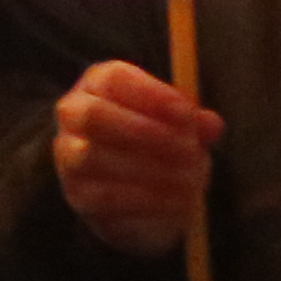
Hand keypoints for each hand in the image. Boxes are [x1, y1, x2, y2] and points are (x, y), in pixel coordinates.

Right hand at [49, 60, 217, 257]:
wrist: (139, 192)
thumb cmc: (160, 143)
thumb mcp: (182, 126)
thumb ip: (195, 123)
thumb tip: (211, 125)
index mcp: (99, 83)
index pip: (114, 79)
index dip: (152, 95)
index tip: (187, 114)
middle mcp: (74, 114)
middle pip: (94, 115)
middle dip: (145, 132)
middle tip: (189, 150)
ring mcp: (69, 156)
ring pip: (95, 158)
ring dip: (149, 170)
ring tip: (190, 179)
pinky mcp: (78, 195)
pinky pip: (105, 197)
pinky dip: (147, 200)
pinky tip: (180, 201)